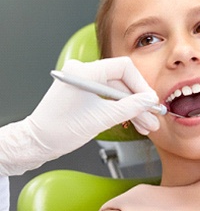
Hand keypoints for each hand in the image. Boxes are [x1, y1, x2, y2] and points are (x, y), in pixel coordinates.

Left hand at [0, 57, 159, 174]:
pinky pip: (106, 96)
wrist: (37, 143)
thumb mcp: (101, 119)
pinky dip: (119, 108)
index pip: (123, 67)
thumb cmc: (60, 130)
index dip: (140, 84)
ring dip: (131, 108)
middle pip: (121, 81)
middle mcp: (83, 72)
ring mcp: (83, 82)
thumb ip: (129, 107)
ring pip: (116, 91)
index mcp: (85, 72)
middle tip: (152, 116)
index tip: (150, 100)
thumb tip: (149, 101)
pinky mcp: (83, 92)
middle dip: (138, 101)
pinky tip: (133, 120)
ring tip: (146, 125)